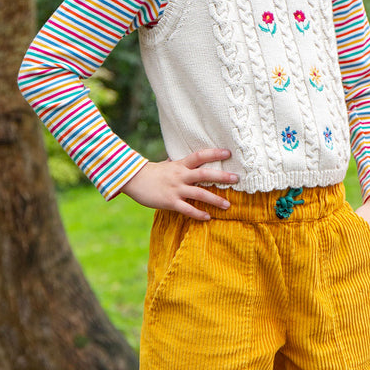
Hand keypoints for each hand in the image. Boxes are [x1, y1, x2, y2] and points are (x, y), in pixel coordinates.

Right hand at [120, 148, 238, 219]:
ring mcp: (176, 189)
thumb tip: (184, 158)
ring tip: (228, 205)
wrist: (132, 180)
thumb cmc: (151, 173)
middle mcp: (180, 175)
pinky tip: (208, 217)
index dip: (214, 153)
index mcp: (180, 165)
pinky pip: (187, 209)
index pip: (200, 156)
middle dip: (222, 176)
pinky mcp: (170, 201)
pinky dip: (198, 213)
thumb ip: (178, 163)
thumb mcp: (166, 165)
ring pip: (199, 193)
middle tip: (237, 179)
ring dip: (215, 200)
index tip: (228, 152)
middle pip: (204, 174)